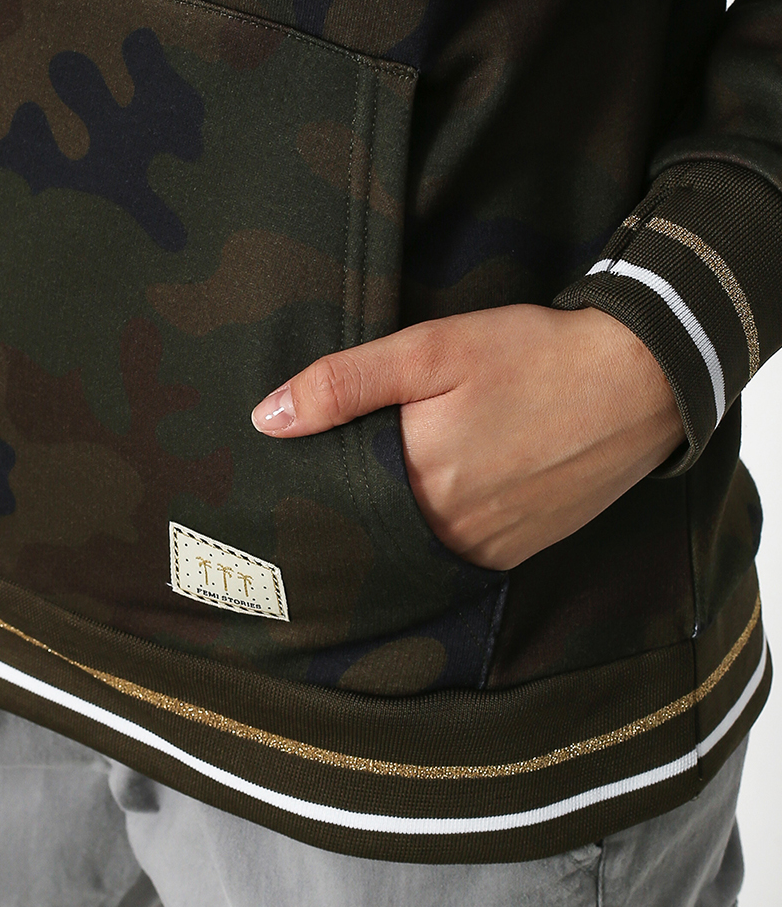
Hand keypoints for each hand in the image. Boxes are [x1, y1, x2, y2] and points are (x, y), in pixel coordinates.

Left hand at [250, 305, 684, 569]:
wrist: (639, 377)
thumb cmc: (532, 354)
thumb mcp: (431, 350)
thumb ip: (345, 384)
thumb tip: (267, 418)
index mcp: (421, 483)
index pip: (336, 507)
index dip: (307, 495)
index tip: (279, 484)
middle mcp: (454, 531)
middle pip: (372, 536)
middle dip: (342, 517)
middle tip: (311, 493)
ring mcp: (492, 547)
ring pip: (413, 552)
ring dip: (388, 532)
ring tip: (363, 497)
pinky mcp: (522, 550)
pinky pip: (456, 556)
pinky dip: (433, 536)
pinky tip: (425, 504)